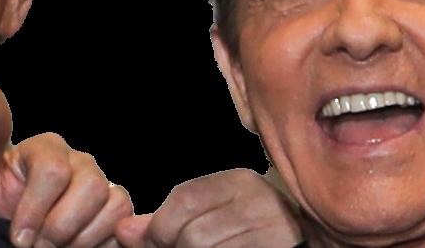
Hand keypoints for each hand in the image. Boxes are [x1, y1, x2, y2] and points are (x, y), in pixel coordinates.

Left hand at [0, 84, 133, 247]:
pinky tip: (73, 247)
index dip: (35, 210)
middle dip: (61, 227)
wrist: (0, 228)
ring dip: (81, 238)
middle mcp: (80, 162)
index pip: (54, 171)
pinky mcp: (115, 212)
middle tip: (37, 246)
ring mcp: (102, 186)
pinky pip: (124, 224)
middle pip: (92, 187)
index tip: (17, 237)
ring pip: (114, 205)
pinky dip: (100, 243)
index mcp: (48, 148)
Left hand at [114, 169, 302, 247]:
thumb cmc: (246, 228)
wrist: (301, 235)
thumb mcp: (208, 213)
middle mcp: (259, 200)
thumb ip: (164, 221)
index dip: (161, 228)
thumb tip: (123, 230)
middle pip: (194, 234)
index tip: (159, 241)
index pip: (184, 200)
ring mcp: (274, 230)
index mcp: (238, 181)